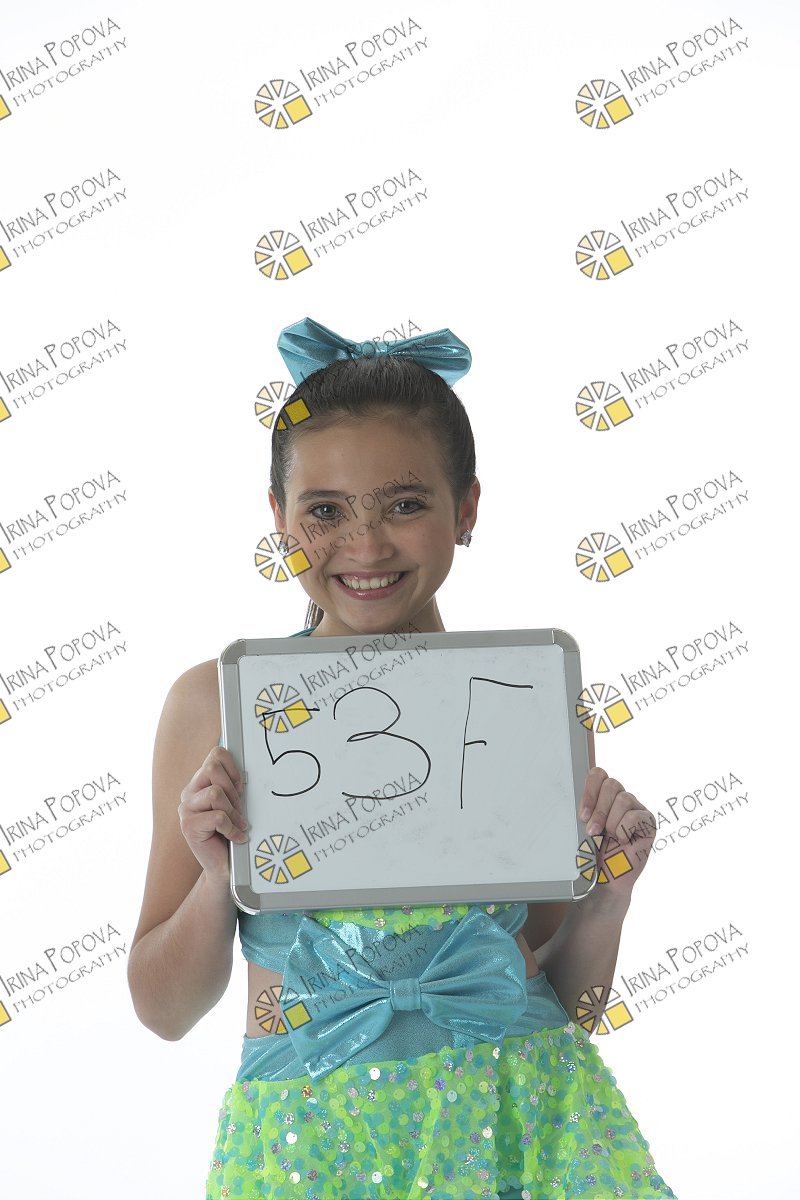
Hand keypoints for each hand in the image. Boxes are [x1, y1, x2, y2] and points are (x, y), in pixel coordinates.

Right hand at [178, 746, 247, 878]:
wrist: (224, 865)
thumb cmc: (231, 830)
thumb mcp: (234, 801)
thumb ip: (232, 782)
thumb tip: (246, 760)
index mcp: (199, 782)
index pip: (216, 755)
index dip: (233, 769)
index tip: (240, 788)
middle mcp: (189, 792)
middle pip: (213, 768)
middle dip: (232, 789)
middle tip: (237, 808)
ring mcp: (185, 809)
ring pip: (215, 793)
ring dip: (232, 810)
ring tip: (235, 823)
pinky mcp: (188, 826)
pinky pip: (218, 817)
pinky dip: (231, 828)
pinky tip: (233, 836)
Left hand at [579, 766, 656, 896]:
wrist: (605, 880)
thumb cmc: (593, 854)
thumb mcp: (582, 827)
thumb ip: (584, 809)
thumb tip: (579, 797)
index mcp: (603, 797)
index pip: (599, 774)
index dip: (590, 791)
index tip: (582, 815)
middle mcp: (621, 799)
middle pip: (611, 784)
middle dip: (599, 810)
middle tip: (592, 831)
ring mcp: (636, 810)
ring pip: (624, 799)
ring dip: (611, 822)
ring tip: (608, 838)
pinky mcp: (649, 823)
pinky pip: (636, 815)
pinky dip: (625, 830)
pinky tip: (623, 841)